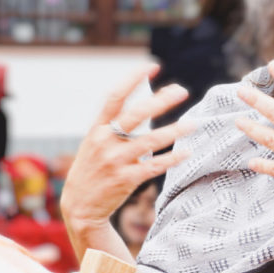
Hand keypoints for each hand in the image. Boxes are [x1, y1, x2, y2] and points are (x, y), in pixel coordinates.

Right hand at [60, 64, 191, 237]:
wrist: (79, 206)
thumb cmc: (93, 169)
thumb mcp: (96, 144)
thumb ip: (115, 127)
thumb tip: (148, 106)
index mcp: (97, 129)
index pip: (115, 96)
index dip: (133, 79)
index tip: (152, 66)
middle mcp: (105, 141)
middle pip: (137, 114)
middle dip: (161, 100)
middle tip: (181, 90)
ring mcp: (115, 161)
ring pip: (151, 141)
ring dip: (175, 131)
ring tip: (194, 124)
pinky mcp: (126, 180)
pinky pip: (154, 166)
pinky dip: (172, 159)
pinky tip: (186, 152)